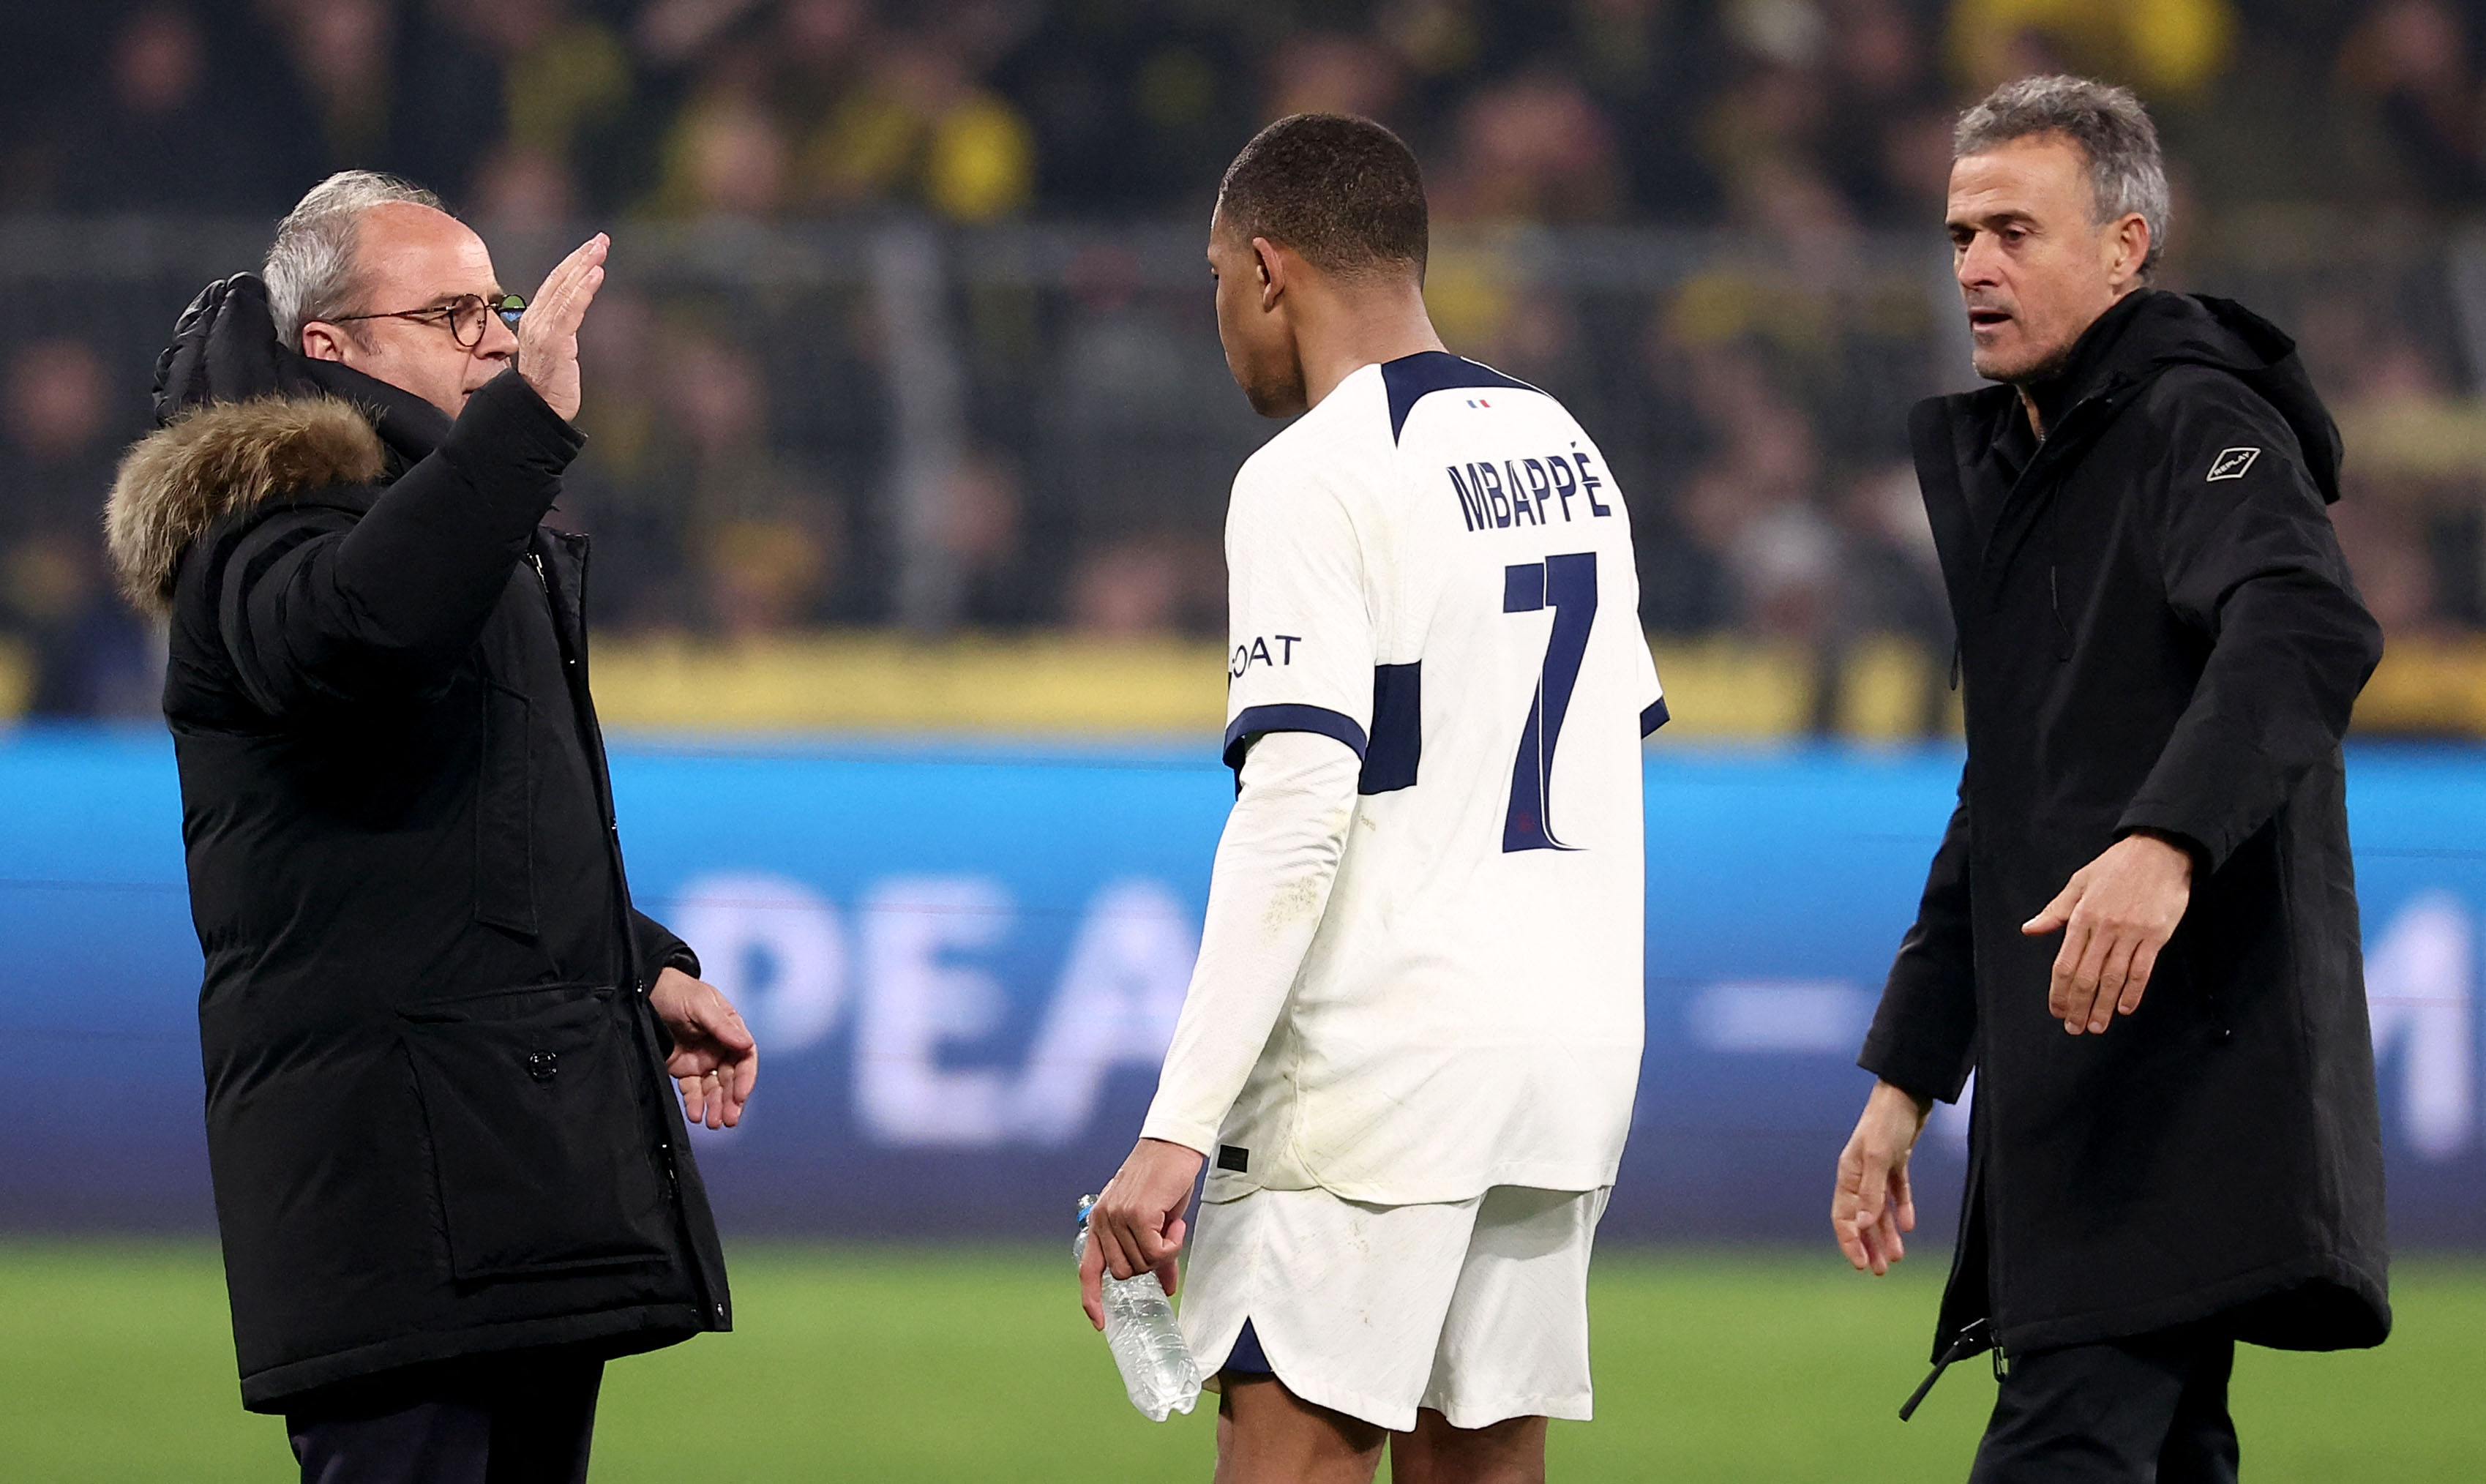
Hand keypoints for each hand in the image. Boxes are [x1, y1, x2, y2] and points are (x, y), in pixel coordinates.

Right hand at [516, 233, 606, 420]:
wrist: (537, 410)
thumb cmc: (549, 384)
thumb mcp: (556, 350)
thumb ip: (561, 329)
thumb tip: (574, 313)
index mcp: (535, 319)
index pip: (554, 284)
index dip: (572, 263)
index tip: (591, 248)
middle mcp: (535, 319)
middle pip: (559, 280)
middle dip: (581, 257)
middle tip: (601, 240)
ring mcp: (542, 329)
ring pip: (565, 290)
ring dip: (584, 266)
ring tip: (601, 249)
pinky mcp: (554, 341)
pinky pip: (570, 309)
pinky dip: (583, 289)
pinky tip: (596, 273)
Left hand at [648, 966, 755, 1128]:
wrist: (642, 993)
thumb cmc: (676, 991)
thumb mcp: (700, 1004)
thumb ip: (721, 1025)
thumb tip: (746, 1044)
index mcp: (730, 1029)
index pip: (745, 1058)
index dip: (745, 1078)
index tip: (740, 1095)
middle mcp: (720, 1047)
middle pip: (731, 1079)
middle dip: (732, 1100)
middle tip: (729, 1118)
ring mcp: (702, 1060)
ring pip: (714, 1089)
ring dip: (716, 1106)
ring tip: (714, 1123)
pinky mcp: (683, 1069)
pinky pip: (692, 1091)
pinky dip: (695, 1104)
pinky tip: (696, 1115)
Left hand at [1080, 1138, 1205, 1329]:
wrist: (1172, 1145)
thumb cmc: (1163, 1180)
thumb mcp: (1153, 1219)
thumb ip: (1151, 1251)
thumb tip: (1165, 1288)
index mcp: (1099, 1222)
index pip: (1088, 1269)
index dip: (1092, 1298)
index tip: (1100, 1322)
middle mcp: (1103, 1221)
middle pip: (1126, 1273)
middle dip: (1150, 1264)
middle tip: (1166, 1238)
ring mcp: (1118, 1218)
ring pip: (1144, 1264)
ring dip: (1165, 1251)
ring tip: (1171, 1223)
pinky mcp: (1137, 1215)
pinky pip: (1158, 1253)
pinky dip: (1172, 1245)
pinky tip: (1175, 1223)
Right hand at [1834, 1079, 1929, 1274]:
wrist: (1908, 1092)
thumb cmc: (1888, 1122)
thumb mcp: (1880, 1158)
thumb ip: (1871, 1193)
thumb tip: (1863, 1226)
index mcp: (1848, 1175)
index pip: (1844, 1217)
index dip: (1850, 1243)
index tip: (1861, 1266)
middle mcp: (1860, 1175)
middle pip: (1861, 1218)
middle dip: (1869, 1245)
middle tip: (1880, 1271)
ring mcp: (1878, 1170)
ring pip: (1879, 1210)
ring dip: (1886, 1234)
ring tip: (1896, 1257)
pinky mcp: (1896, 1162)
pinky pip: (1897, 1193)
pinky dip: (1902, 1209)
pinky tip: (1908, 1226)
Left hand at [2022, 832, 2192, 1034]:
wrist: (2159, 851)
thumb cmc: (2115, 866)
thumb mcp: (2079, 882)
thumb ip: (2055, 911)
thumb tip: (2029, 930)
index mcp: (2081, 917)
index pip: (2065, 963)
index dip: (2060, 991)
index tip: (2057, 1010)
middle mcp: (2104, 929)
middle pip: (2087, 977)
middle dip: (2078, 1006)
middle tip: (2074, 1028)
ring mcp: (2131, 933)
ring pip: (2113, 978)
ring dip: (2103, 1006)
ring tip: (2097, 1026)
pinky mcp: (2156, 935)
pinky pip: (2142, 970)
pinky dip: (2132, 992)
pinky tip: (2124, 1008)